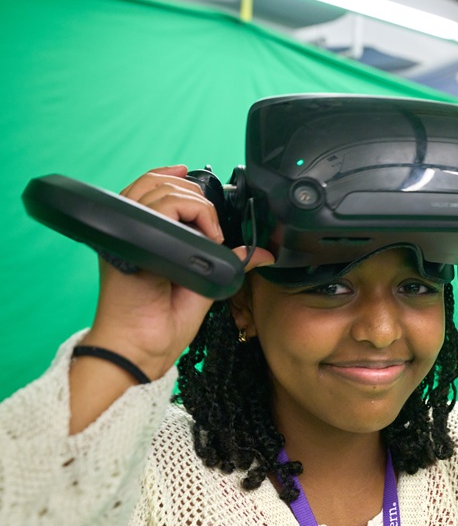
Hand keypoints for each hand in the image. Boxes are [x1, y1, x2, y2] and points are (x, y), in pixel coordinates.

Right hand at [79, 165, 273, 378]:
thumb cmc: (165, 323)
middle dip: (196, 196)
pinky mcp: (128, 240)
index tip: (201, 188)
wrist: (144, 346)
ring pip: (160, 189)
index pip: (153, 188)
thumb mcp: (205, 283)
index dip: (175, 178)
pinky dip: (189, 211)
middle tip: (213, 230)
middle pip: (158, 183)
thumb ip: (229, 261)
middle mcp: (133, 231)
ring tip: (211, 236)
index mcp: (144, 236)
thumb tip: (262, 254)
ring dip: (196, 204)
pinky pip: (159, 207)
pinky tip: (206, 237)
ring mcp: (128, 233)